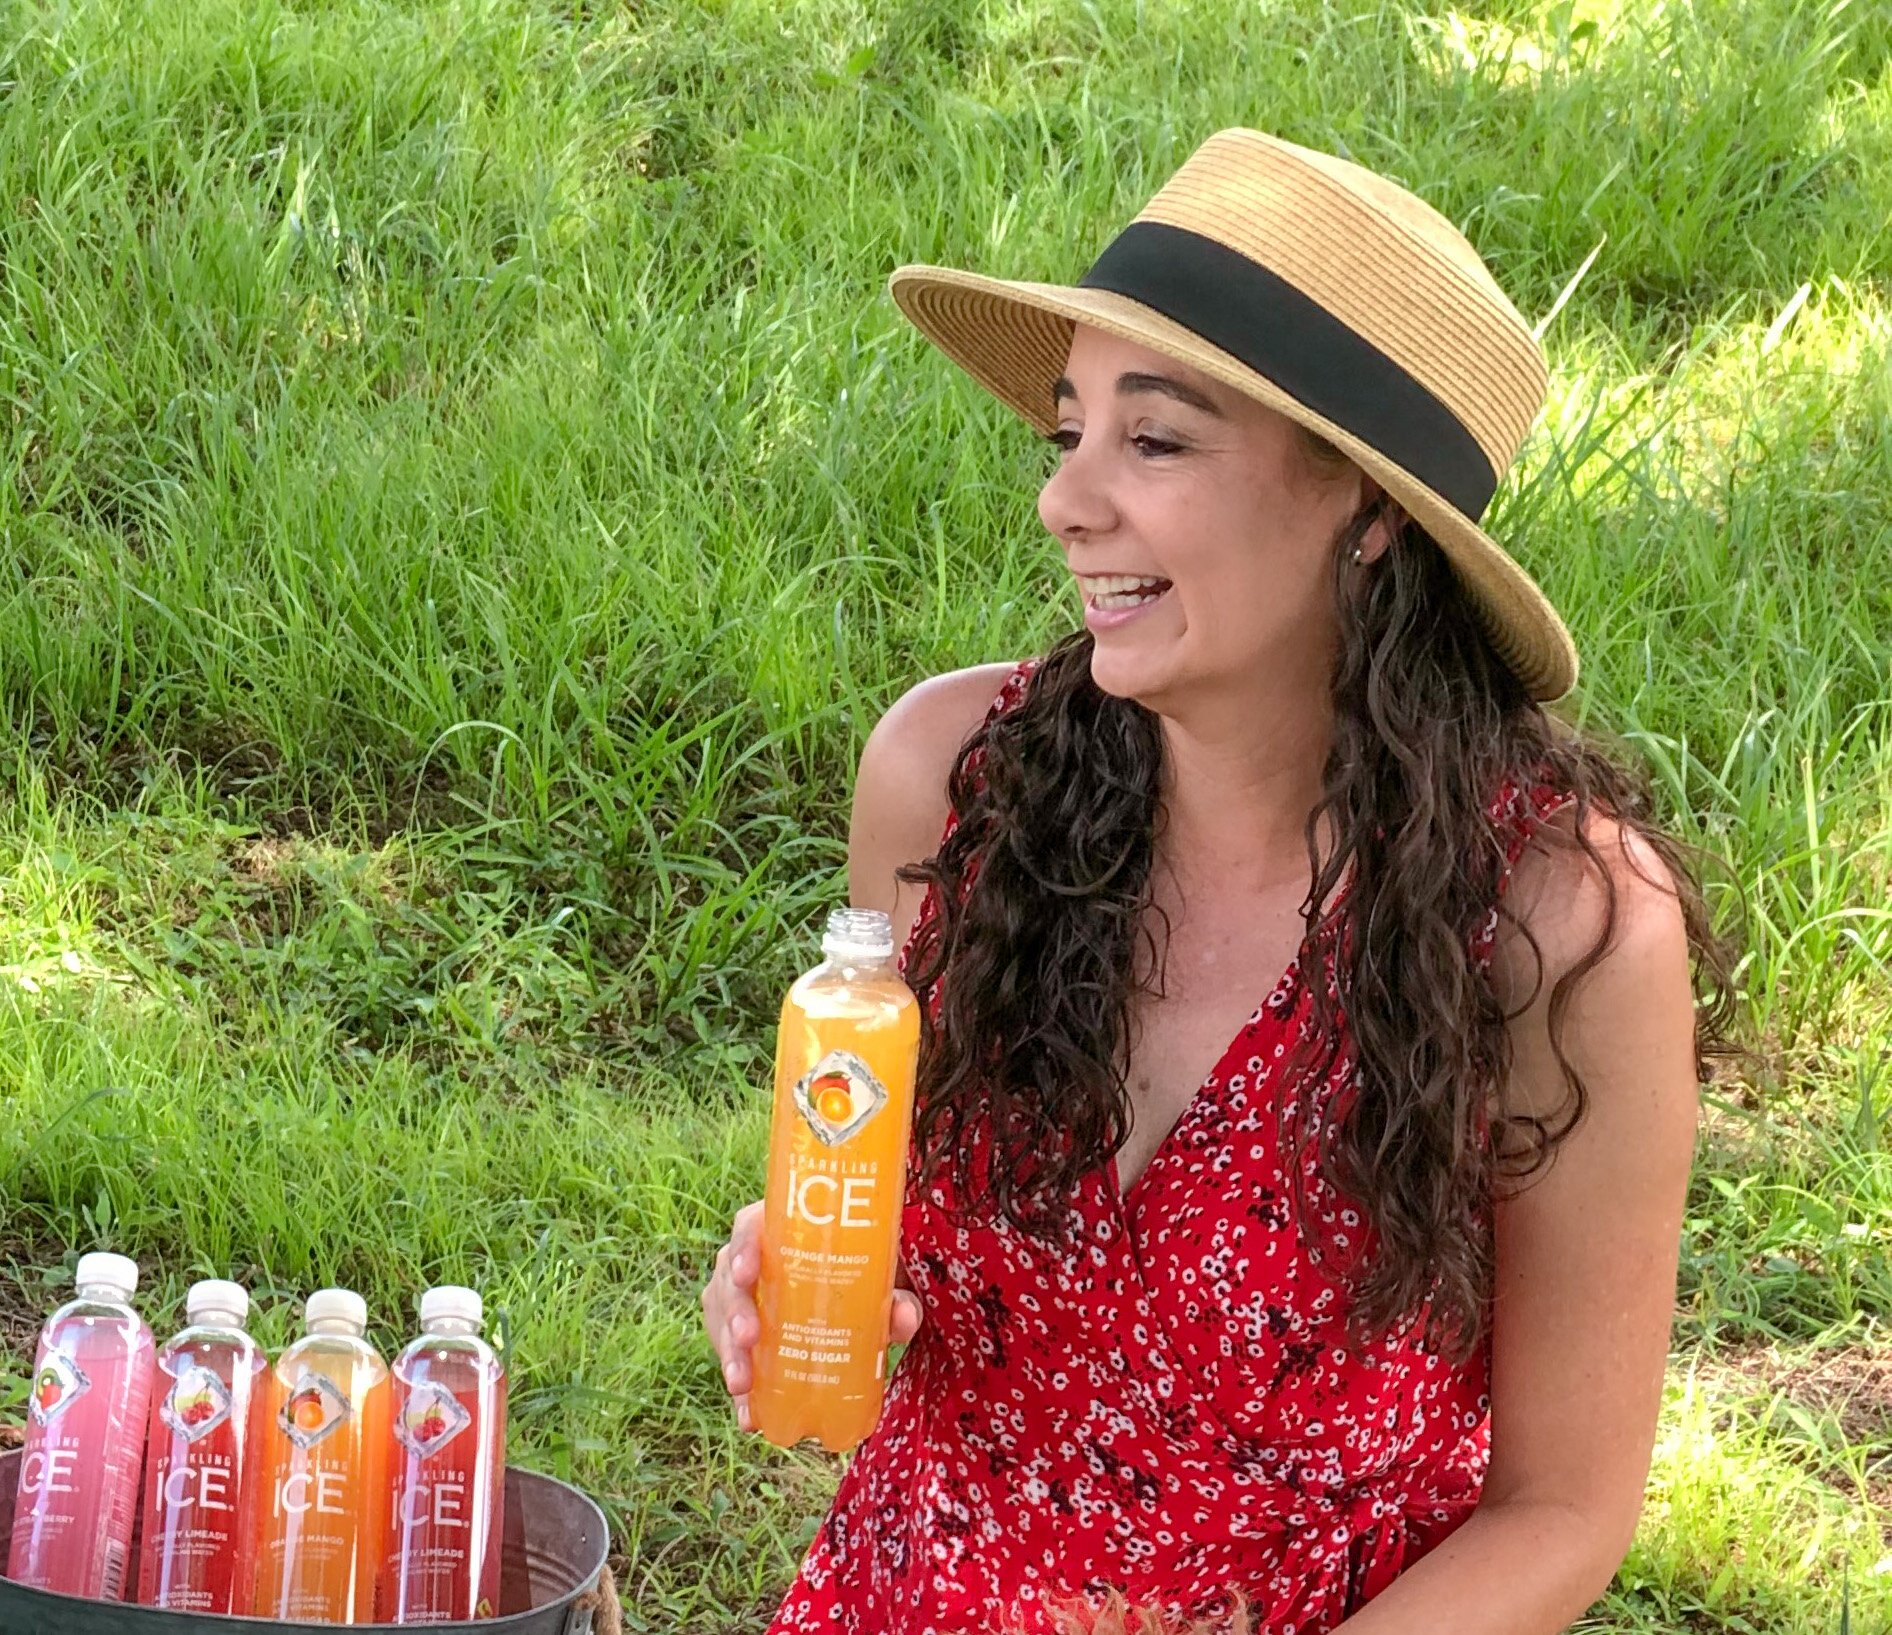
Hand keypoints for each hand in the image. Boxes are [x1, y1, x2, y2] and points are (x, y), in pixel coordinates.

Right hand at [702, 1199, 927, 1432]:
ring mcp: (744, 1294)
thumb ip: (895, 1298)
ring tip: (742, 1386)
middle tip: (749, 1337)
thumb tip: (903, 1317)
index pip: (750, 1226)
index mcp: (784, 1229)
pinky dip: (740, 1386)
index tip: (747, 1274)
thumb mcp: (884, 1281)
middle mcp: (755, 1257)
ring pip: (723, 1317)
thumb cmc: (870, 1275)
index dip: (742, 1247)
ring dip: (728, 1352)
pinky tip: (748, 1416)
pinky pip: (731, 1353)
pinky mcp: (742, 1329)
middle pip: (730, 1277)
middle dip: (734, 1310)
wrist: (866, 1296)